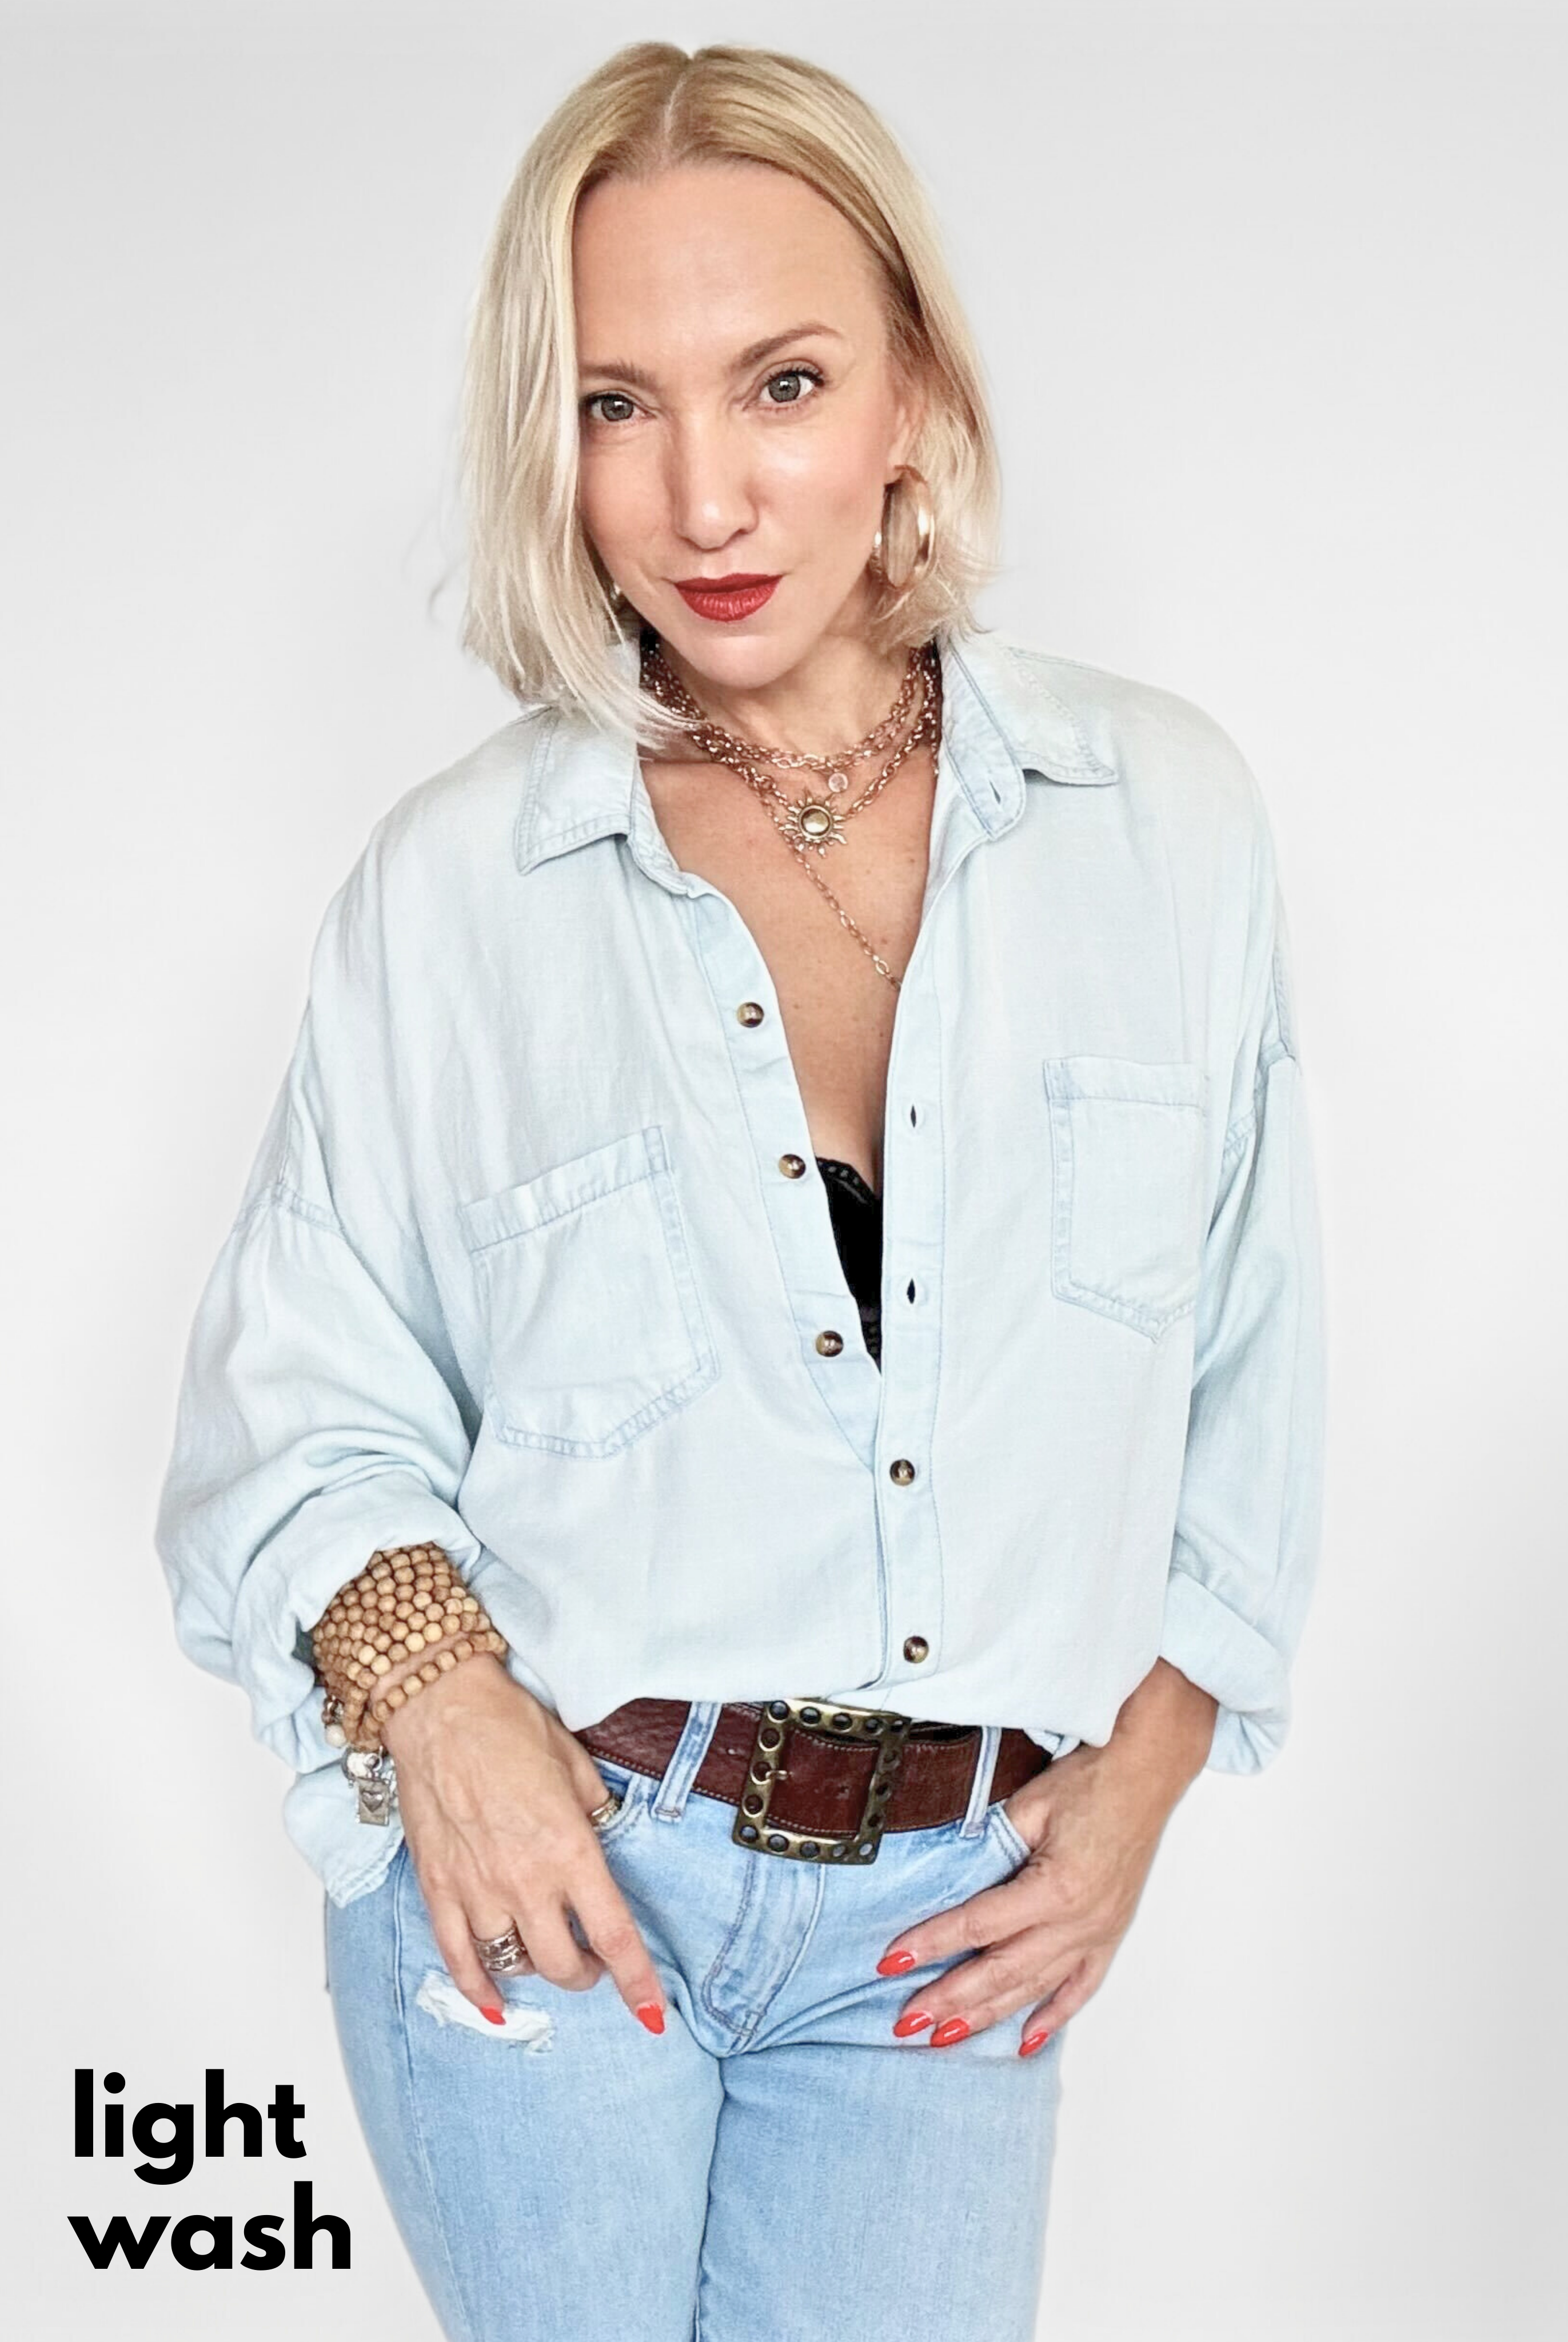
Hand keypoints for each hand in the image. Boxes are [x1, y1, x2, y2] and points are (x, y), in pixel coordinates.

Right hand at [380, 1655, 664, 2034]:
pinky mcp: (438, 1887)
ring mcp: (477, 1889)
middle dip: (587, 1974)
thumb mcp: (576, 1764)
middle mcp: (525, 1880)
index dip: (636, 1982)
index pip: (613, 1936)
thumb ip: (594, 1811)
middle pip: (564, 1965)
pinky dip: (477, 1988)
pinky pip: (458, 1958)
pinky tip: (492, 2002)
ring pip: (514, 1965)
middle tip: (593, 1961)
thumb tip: (602, 1836)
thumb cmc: (509, 1725)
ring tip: (547, 1955)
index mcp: (569, 1849)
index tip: (651, 2012)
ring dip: (538, 1970)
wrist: (439, 1707)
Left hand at [874, 1737, 1192, 2055]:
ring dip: (988, 2015)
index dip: (931, 1944)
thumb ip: (990, 1844)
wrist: (1147, 1775)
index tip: (892, 1961)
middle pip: (1001, 1970)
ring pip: (1033, 1988)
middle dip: (949, 1999)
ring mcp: (1096, 1934)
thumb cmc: (1090, 1781)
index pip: (978, 1925)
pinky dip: (1052, 2018)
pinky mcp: (1110, 1935)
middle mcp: (1077, 1922)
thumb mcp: (1030, 1804)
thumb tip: (949, 1877)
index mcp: (1054, 1887)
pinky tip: (1025, 2042)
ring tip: (944, 2036)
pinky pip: (1080, 1989)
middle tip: (905, 2021)